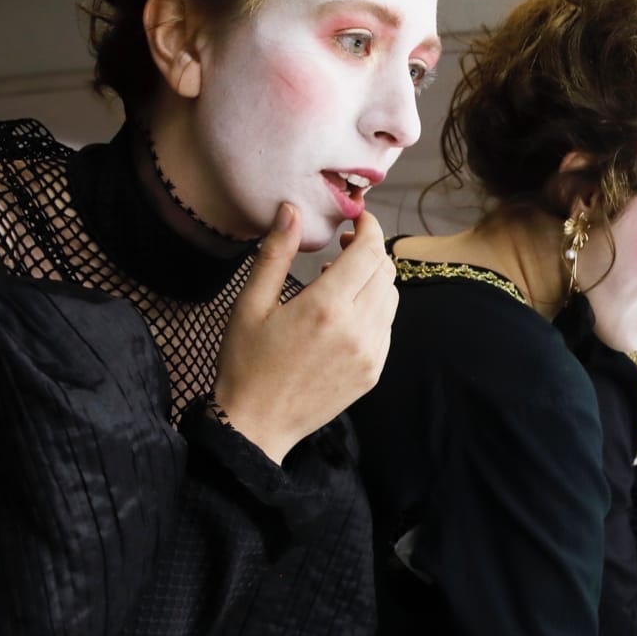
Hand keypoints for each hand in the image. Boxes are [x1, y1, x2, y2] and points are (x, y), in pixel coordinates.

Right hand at [212, 207, 397, 462]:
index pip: (369, 251)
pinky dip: (374, 309)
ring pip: (390, 298)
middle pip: (385, 271)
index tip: (355, 219)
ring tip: (341, 280)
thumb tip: (291, 210)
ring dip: (373, 279)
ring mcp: (370, 354)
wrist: (257, 425)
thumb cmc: (246, 363)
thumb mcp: (250, 304)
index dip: (368, 227)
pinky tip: (346, 313)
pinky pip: (387, 327)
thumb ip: (275, 254)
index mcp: (326, 307)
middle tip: (344, 246)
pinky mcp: (373, 372)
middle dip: (369, 250)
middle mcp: (358, 329)